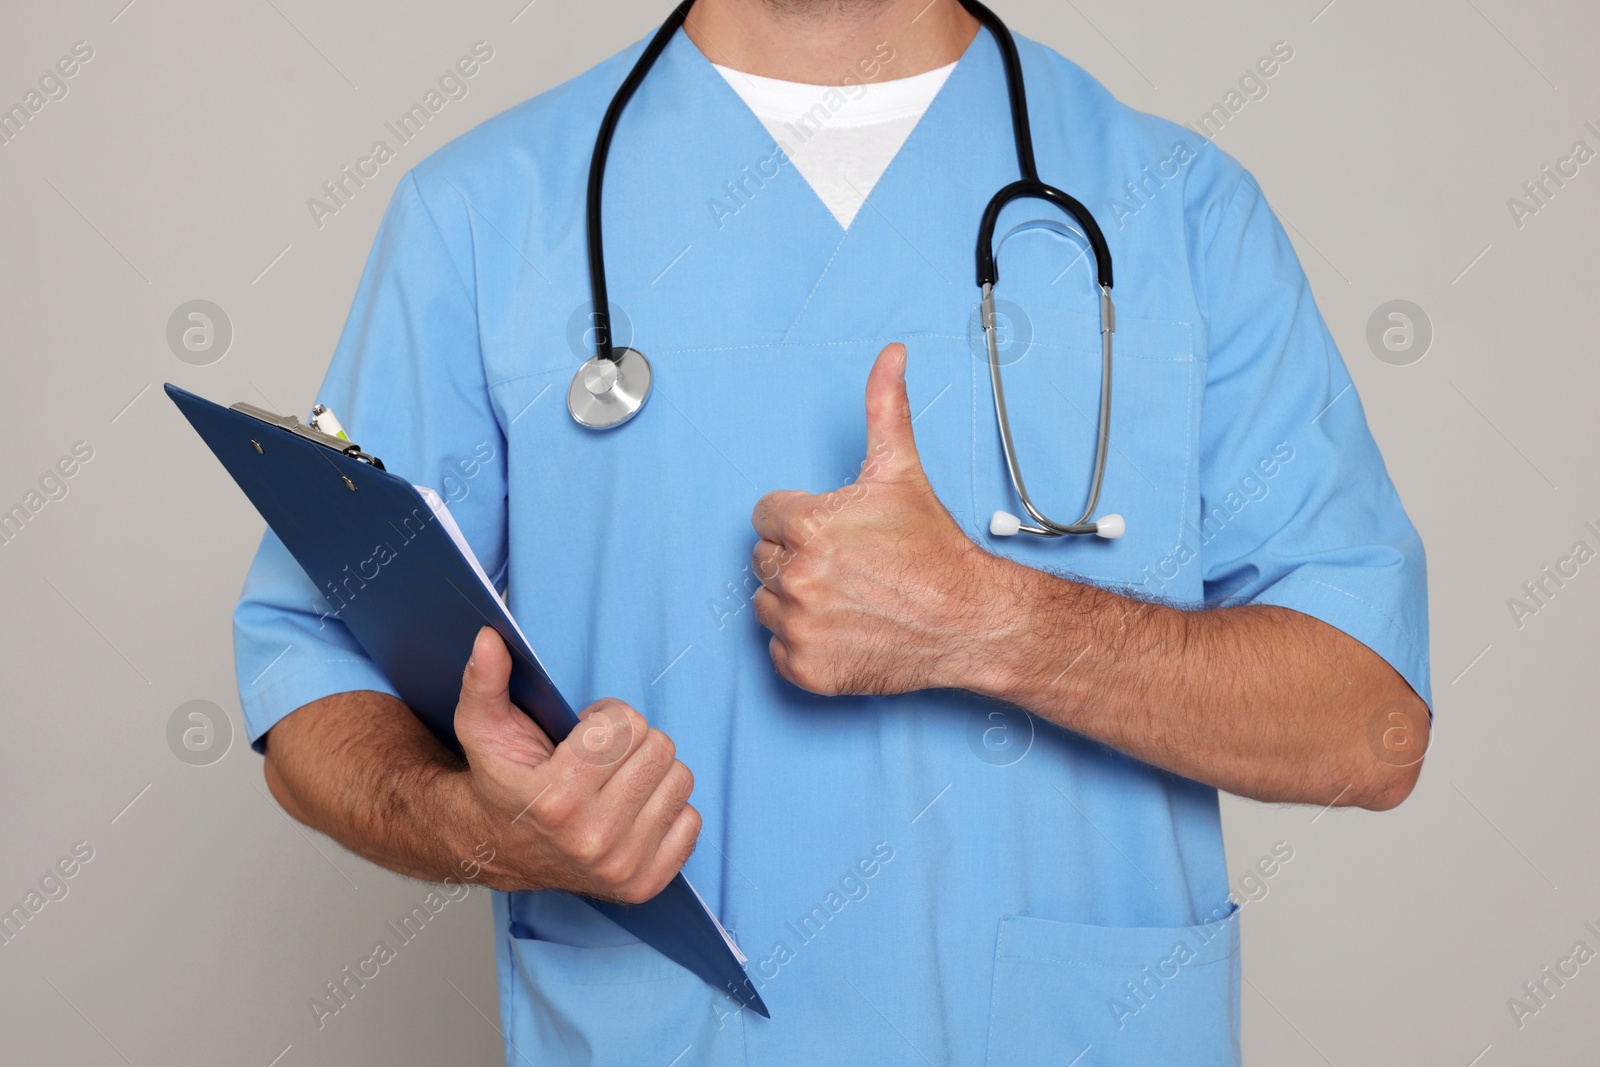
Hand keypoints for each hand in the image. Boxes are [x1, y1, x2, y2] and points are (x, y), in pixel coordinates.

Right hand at [451, 627, 700, 902]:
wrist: (496, 848)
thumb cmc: (501, 782)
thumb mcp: (482, 728)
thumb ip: (484, 681)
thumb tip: (490, 638)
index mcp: (556, 798)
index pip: (627, 725)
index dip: (606, 718)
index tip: (582, 735)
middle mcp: (591, 839)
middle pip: (660, 748)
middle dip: (632, 742)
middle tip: (601, 758)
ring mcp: (620, 867)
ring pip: (680, 780)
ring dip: (650, 773)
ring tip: (615, 782)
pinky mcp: (643, 884)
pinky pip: (692, 820)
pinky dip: (666, 810)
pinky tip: (630, 811)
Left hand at [750, 342, 1002, 696]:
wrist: (969, 618)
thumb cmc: (933, 549)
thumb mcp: (901, 470)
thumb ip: (883, 407)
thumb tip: (891, 355)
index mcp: (806, 524)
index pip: (767, 517)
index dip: (800, 521)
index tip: (837, 534)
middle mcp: (795, 576)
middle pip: (764, 560)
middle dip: (797, 560)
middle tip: (847, 567)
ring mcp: (798, 626)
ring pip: (767, 605)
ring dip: (796, 602)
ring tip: (847, 596)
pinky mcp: (805, 668)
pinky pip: (778, 652)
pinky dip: (804, 645)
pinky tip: (843, 629)